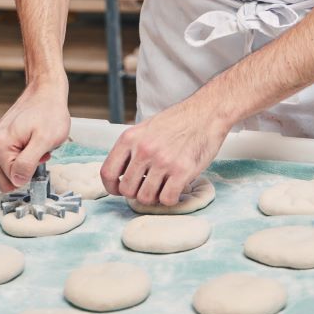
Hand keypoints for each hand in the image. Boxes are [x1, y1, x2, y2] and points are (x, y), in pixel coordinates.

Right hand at [0, 82, 70, 193]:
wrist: (46, 91)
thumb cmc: (49, 112)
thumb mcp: (45, 140)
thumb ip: (28, 163)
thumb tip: (16, 180)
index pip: (13, 180)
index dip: (31, 170)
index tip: (39, 153)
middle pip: (6, 178)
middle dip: (26, 169)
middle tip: (37, 150)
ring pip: (8, 171)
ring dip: (25, 162)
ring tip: (35, 144)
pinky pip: (8, 161)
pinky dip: (22, 156)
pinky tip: (30, 141)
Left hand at [100, 95, 229, 206]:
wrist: (206, 113)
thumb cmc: (178, 121)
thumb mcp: (146, 128)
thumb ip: (132, 149)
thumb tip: (121, 174)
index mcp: (130, 138)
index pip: (108, 172)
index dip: (111, 187)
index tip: (118, 190)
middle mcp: (144, 150)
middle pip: (127, 190)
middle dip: (136, 193)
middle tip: (148, 186)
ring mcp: (163, 161)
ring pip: (146, 198)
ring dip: (154, 197)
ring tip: (163, 186)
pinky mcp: (182, 170)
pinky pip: (167, 199)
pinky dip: (170, 199)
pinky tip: (175, 188)